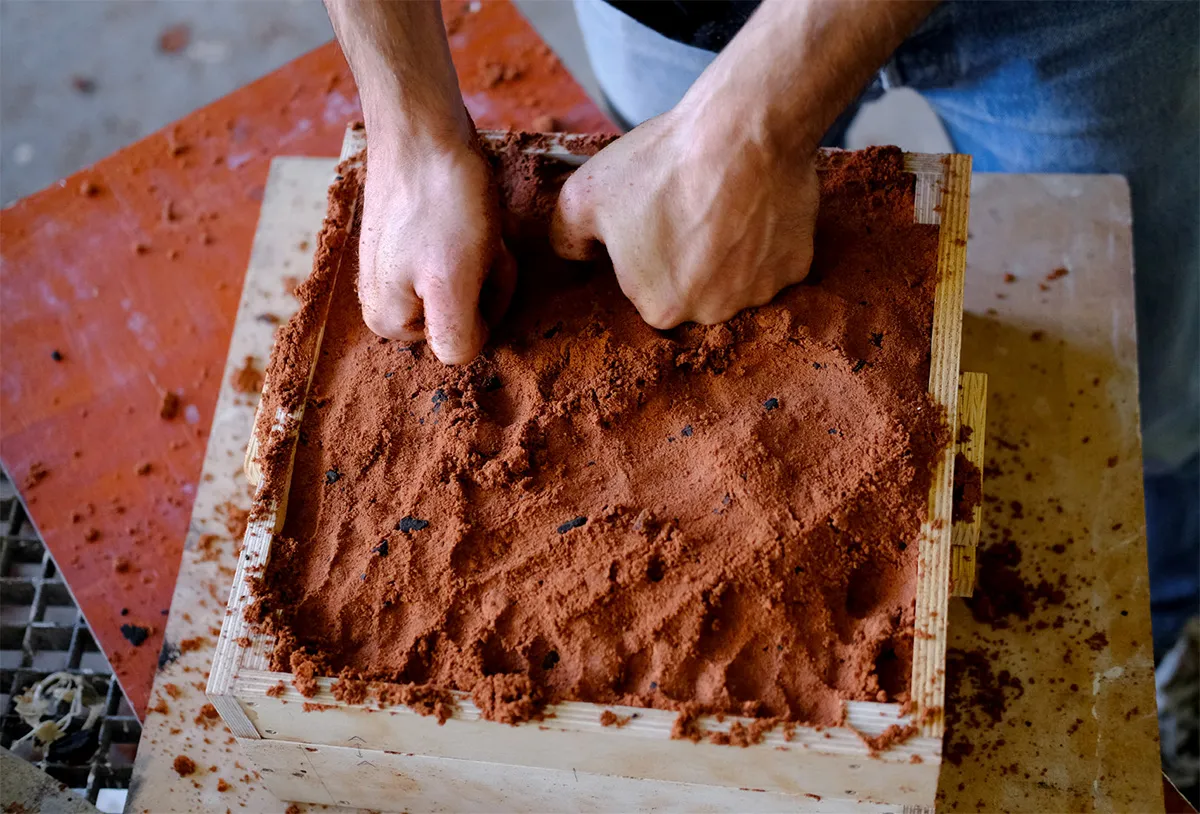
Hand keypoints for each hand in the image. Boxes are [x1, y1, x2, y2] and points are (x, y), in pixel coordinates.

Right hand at [358, 141, 515, 363]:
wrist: (422, 125)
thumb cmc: (440, 199)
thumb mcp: (451, 281)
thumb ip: (454, 335)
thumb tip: (461, 354)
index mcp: (388, 322)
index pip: (465, 341)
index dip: (487, 303)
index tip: (478, 265)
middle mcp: (386, 299)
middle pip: (468, 312)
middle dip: (488, 278)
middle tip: (480, 239)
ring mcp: (399, 266)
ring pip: (470, 280)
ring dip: (487, 254)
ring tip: (475, 221)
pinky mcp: (415, 236)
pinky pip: (463, 251)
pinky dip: (479, 234)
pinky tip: (470, 209)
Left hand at [550, 104, 818, 328]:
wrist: (741, 131)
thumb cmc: (659, 166)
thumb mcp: (582, 198)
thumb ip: (566, 238)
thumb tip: (574, 256)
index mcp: (658, 310)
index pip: (646, 292)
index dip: (647, 255)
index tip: (654, 221)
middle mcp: (711, 316)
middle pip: (693, 293)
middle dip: (688, 260)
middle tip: (689, 210)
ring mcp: (759, 295)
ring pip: (735, 279)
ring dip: (728, 252)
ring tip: (723, 204)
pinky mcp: (795, 268)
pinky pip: (773, 261)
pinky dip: (764, 239)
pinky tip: (753, 206)